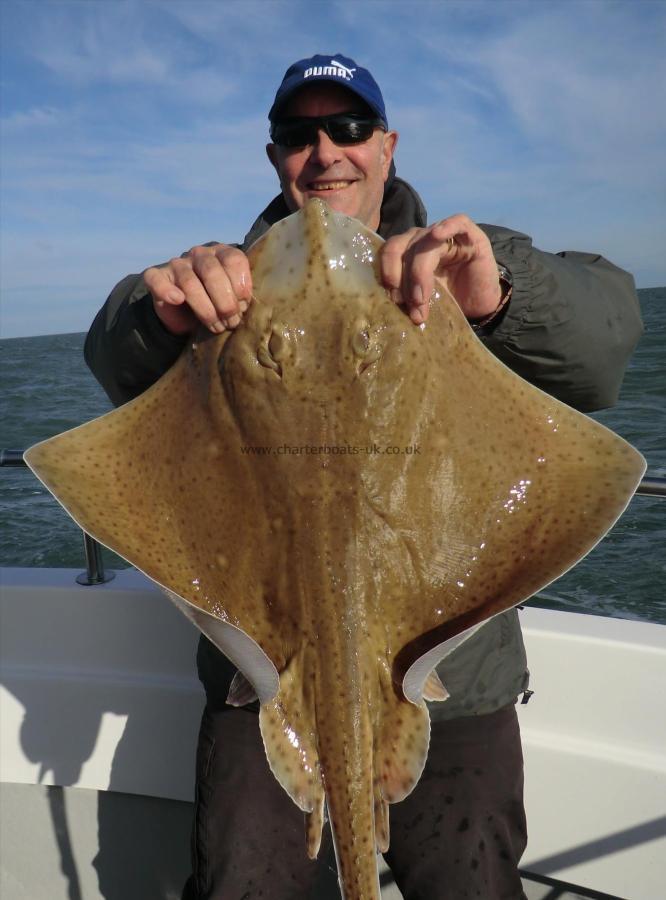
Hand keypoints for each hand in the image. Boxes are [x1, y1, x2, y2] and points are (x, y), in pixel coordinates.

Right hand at [144, 244, 252, 335]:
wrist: (189, 318)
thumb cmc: (218, 305)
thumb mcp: (235, 300)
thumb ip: (242, 297)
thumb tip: (243, 305)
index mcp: (223, 254)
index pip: (234, 260)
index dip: (241, 287)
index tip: (243, 307)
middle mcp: (200, 254)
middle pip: (212, 272)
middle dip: (225, 302)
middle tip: (231, 322)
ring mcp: (178, 264)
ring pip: (189, 282)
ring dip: (205, 310)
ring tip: (216, 327)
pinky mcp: (157, 276)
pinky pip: (156, 279)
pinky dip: (166, 290)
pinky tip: (177, 300)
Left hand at [380, 214, 502, 323]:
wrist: (480, 306)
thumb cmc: (451, 301)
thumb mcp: (422, 299)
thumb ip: (406, 296)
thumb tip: (390, 303)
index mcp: (409, 252)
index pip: (390, 252)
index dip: (387, 272)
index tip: (393, 299)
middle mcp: (424, 240)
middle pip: (403, 246)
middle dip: (401, 278)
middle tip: (405, 302)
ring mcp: (447, 236)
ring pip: (424, 242)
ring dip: (419, 272)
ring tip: (421, 299)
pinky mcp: (471, 236)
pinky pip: (458, 222)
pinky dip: (447, 226)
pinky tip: (438, 235)